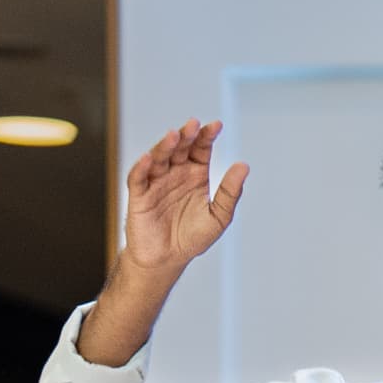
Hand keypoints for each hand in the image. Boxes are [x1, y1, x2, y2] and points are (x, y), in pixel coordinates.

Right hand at [120, 120, 246, 275]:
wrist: (168, 258)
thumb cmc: (193, 236)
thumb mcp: (218, 216)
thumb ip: (230, 192)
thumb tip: (244, 166)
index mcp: (195, 175)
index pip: (201, 149)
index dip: (207, 136)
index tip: (217, 126)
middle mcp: (175, 173)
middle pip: (180, 149)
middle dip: (187, 136)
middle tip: (194, 124)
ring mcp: (155, 182)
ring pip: (159, 158)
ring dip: (165, 146)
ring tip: (175, 135)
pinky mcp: (139, 195)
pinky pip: (138, 178)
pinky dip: (142, 167)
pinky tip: (149, 158)